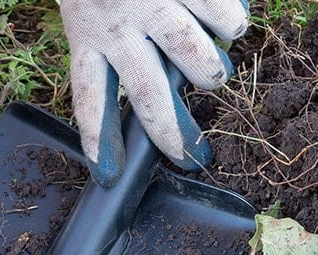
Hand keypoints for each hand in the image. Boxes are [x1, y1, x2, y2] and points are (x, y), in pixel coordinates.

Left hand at [60, 0, 249, 185]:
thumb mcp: (87, 0)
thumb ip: (107, 38)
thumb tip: (155, 84)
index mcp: (86, 32)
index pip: (88, 96)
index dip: (98, 139)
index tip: (106, 174)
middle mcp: (118, 24)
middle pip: (147, 95)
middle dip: (171, 134)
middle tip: (190, 158)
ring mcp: (155, 2)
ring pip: (194, 58)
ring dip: (209, 73)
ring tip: (213, 75)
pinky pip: (225, 17)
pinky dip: (231, 25)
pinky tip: (228, 22)